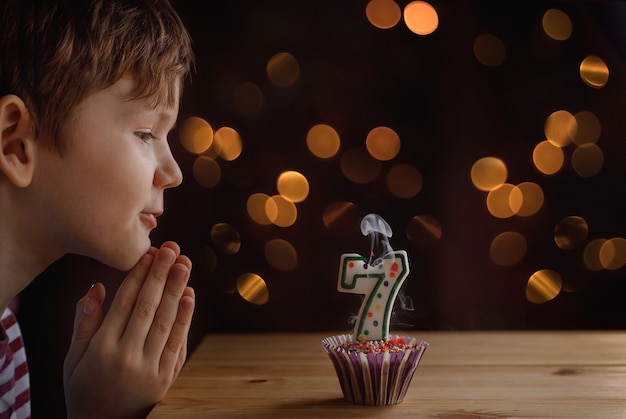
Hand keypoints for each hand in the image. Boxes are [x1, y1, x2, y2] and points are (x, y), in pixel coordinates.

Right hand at [63, 241, 194, 418]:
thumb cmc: (84, 391)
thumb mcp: (73, 360)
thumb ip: (84, 324)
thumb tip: (95, 288)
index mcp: (101, 349)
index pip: (124, 303)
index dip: (139, 275)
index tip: (150, 253)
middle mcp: (127, 356)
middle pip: (147, 307)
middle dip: (161, 274)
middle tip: (173, 249)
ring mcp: (149, 368)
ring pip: (165, 321)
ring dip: (176, 289)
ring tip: (184, 264)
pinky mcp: (166, 379)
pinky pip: (178, 343)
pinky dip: (185, 318)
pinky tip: (189, 296)